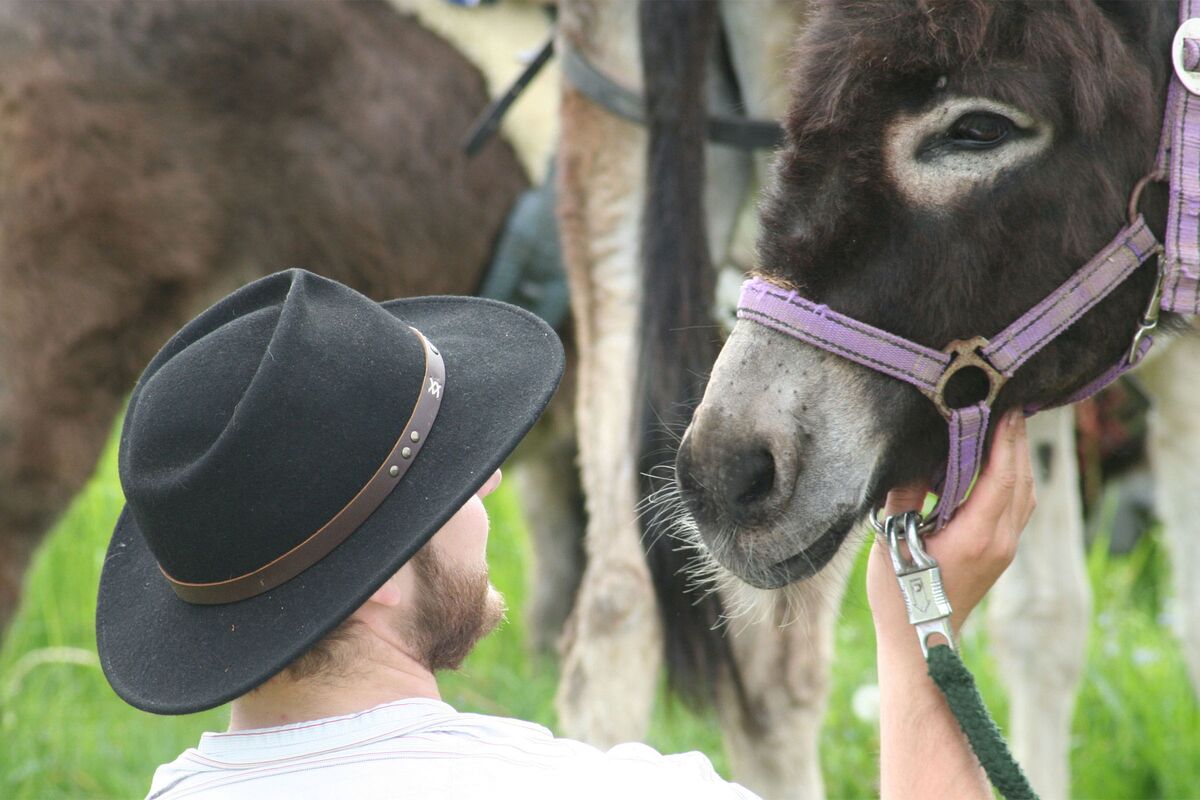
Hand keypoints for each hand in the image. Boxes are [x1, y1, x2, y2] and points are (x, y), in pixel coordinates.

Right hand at [867, 410, 1035, 640]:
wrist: (921, 642)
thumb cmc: (901, 595)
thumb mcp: (893, 540)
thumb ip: (905, 496)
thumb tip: (914, 459)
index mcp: (977, 535)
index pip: (1002, 475)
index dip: (1007, 439)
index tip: (1007, 406)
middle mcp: (1000, 541)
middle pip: (1021, 481)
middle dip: (1017, 443)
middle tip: (1010, 406)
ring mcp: (1004, 549)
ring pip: (1024, 495)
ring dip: (1017, 461)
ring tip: (1006, 430)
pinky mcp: (1000, 554)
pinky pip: (1017, 508)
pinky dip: (1012, 481)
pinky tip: (996, 468)